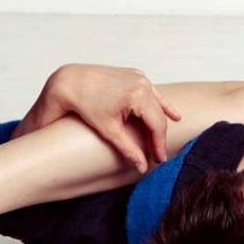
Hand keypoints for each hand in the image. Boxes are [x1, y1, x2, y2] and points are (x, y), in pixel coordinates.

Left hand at [17, 64, 181, 172]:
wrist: (70, 81)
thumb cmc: (85, 103)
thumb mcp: (108, 130)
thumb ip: (128, 150)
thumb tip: (142, 168)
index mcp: (137, 95)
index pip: (156, 125)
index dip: (159, 145)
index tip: (159, 161)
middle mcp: (142, 83)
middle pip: (159, 116)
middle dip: (159, 137)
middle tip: (158, 155)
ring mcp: (140, 77)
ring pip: (158, 104)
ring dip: (162, 122)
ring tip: (165, 140)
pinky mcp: (136, 75)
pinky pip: (153, 93)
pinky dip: (160, 105)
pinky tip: (173, 115)